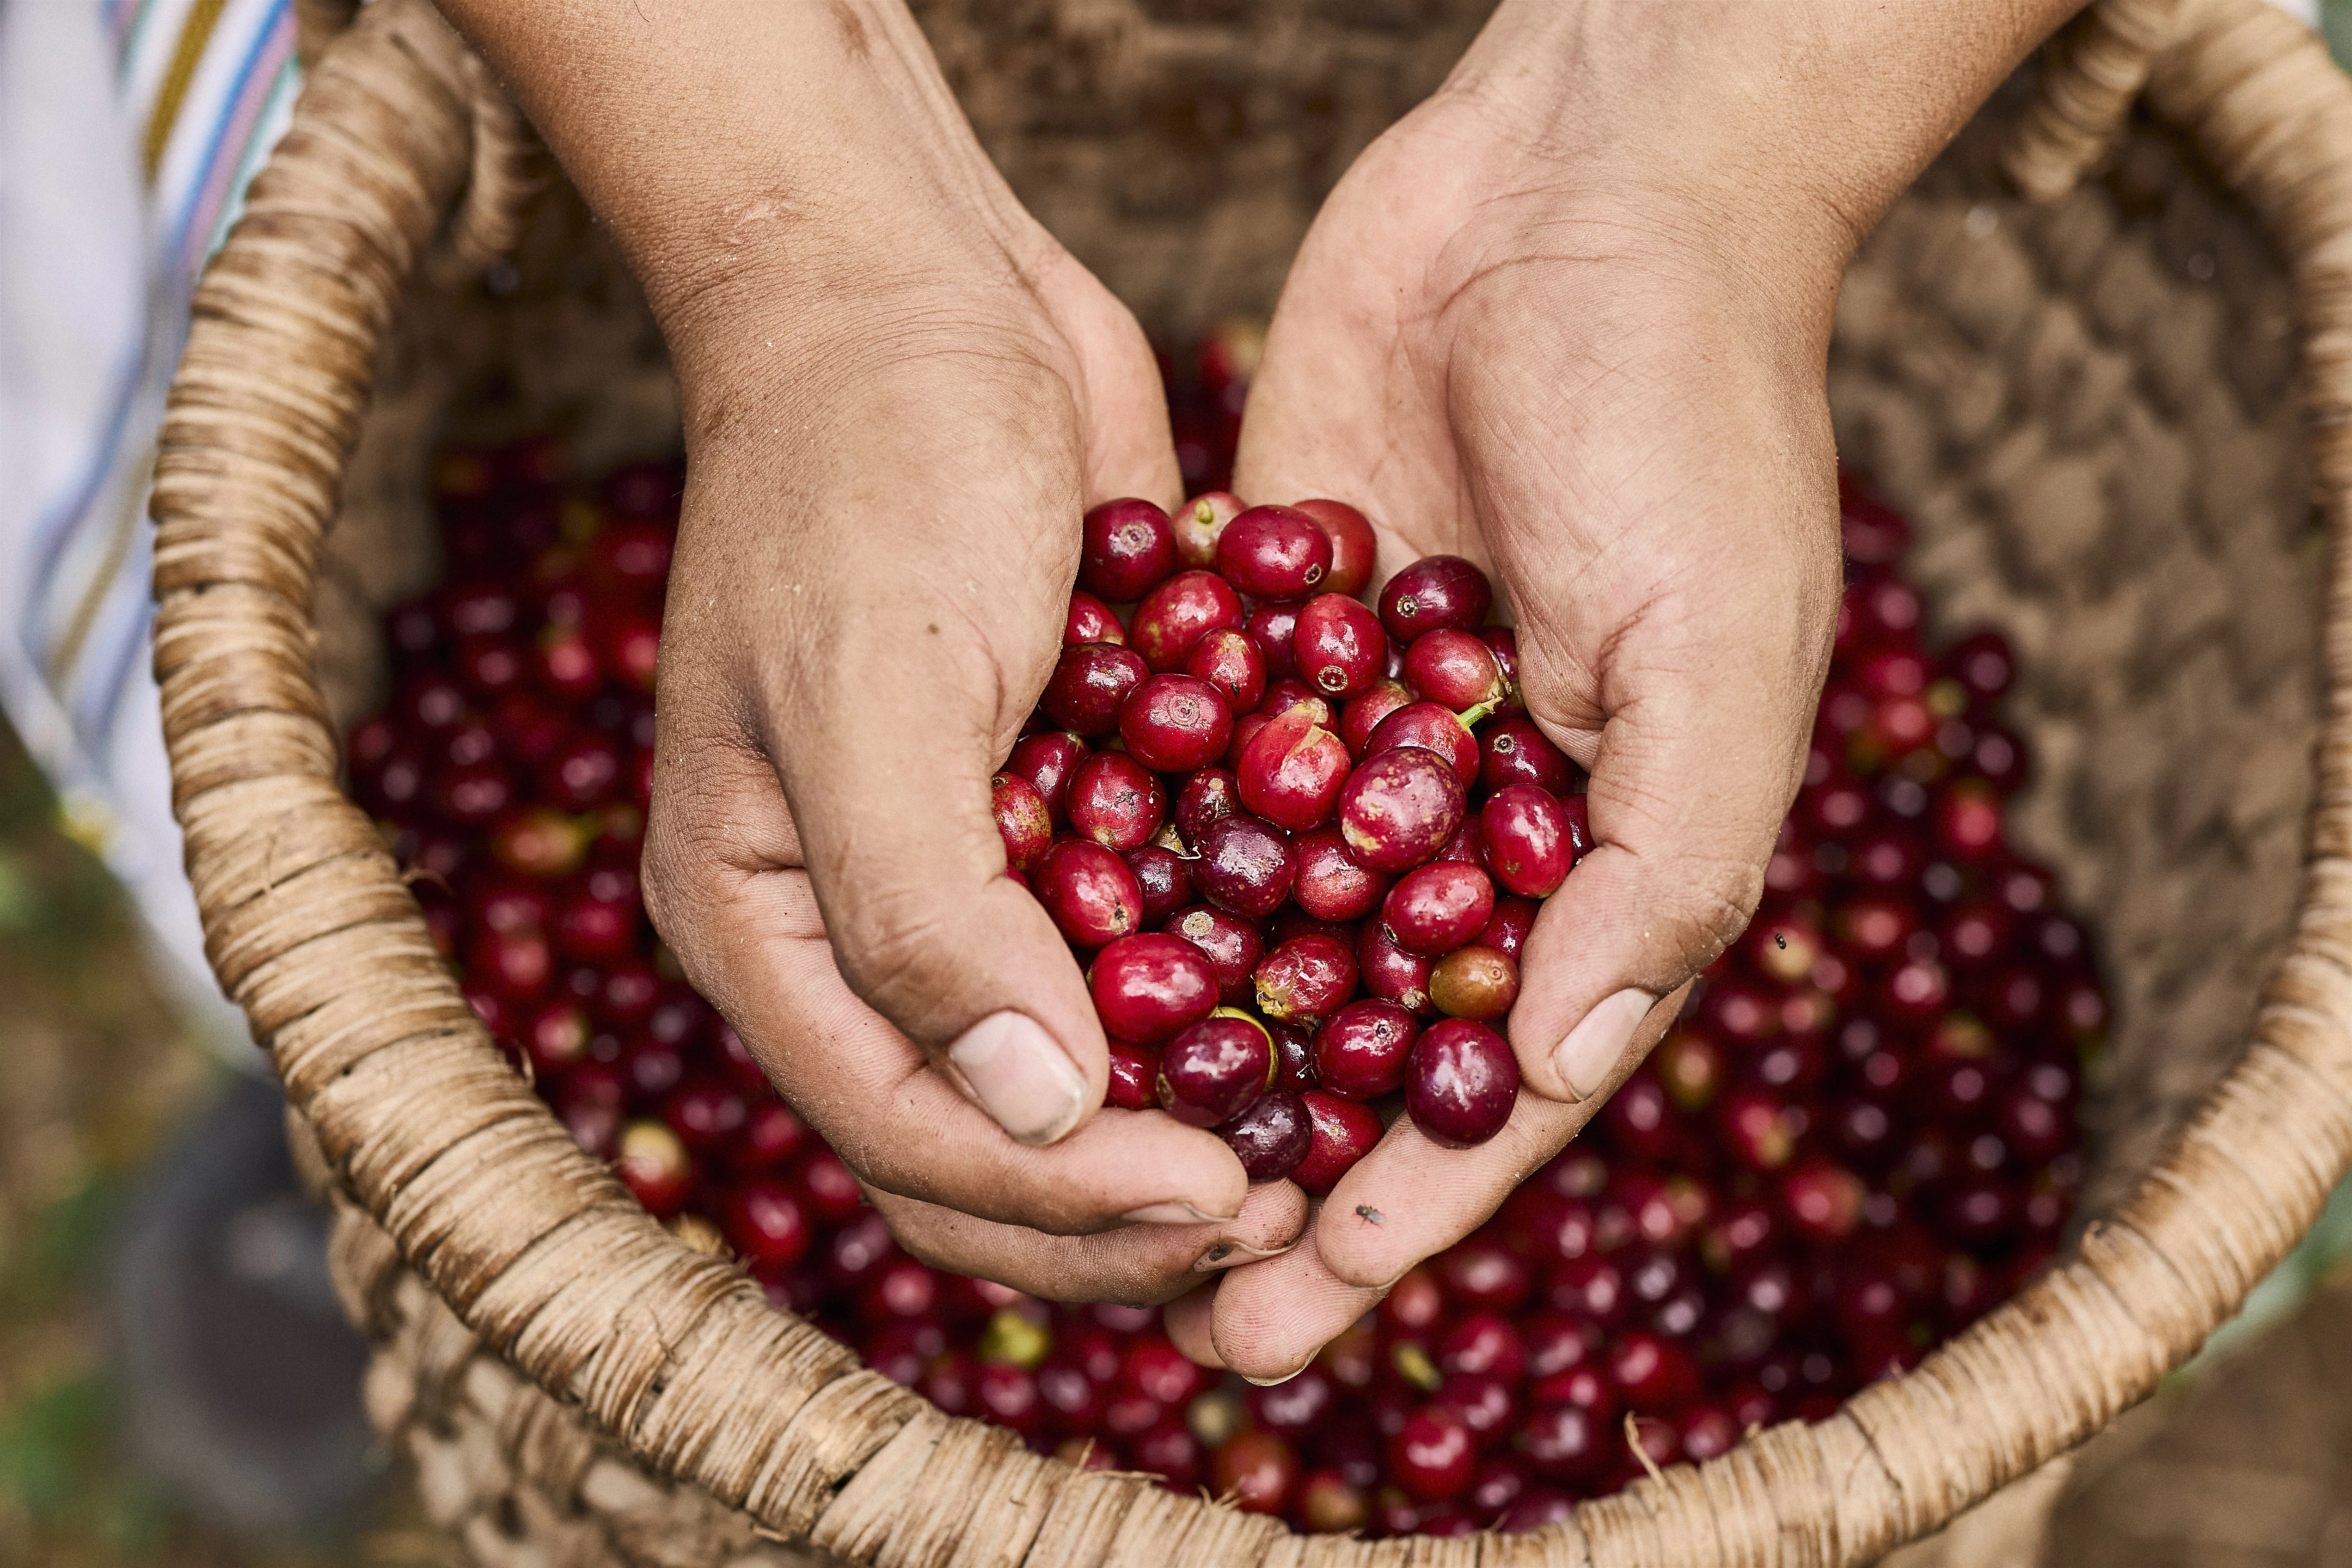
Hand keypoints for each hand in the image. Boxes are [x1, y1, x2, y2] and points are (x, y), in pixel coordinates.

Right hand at [440, 0, 1306, 1298]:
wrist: (919, 290)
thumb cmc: (864, 471)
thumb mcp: (873, 688)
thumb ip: (928, 912)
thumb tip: (1037, 1108)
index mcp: (768, 925)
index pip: (907, 1133)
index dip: (1060, 1197)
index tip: (1222, 1200)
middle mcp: (859, 925)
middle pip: (987, 1141)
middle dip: (1122, 1201)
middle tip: (1281, 1209)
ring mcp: (967, 871)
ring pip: (1071, 1073)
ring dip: (1181, 1128)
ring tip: (1311, 1159)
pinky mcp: (1062, 808)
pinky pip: (1137, 953)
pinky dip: (1215, 1007)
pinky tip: (1323, 1027)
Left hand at [1172, 0, 2079, 1378]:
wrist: (1579, 191)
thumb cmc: (1692, 418)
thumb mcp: (1721, 654)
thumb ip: (1663, 869)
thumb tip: (1555, 1065)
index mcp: (1593, 850)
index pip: (1488, 1077)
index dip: (1399, 1210)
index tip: (1292, 1315)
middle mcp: (1464, 812)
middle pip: (1352, 1035)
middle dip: (1267, 1163)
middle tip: (1160, 1297)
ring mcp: (1354, 723)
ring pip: (1250, 923)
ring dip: (1173, 1044)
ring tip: (1066, 1160)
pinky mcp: (1264, 624)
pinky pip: (1182, 769)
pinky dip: (1120, 858)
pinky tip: (1026, 952)